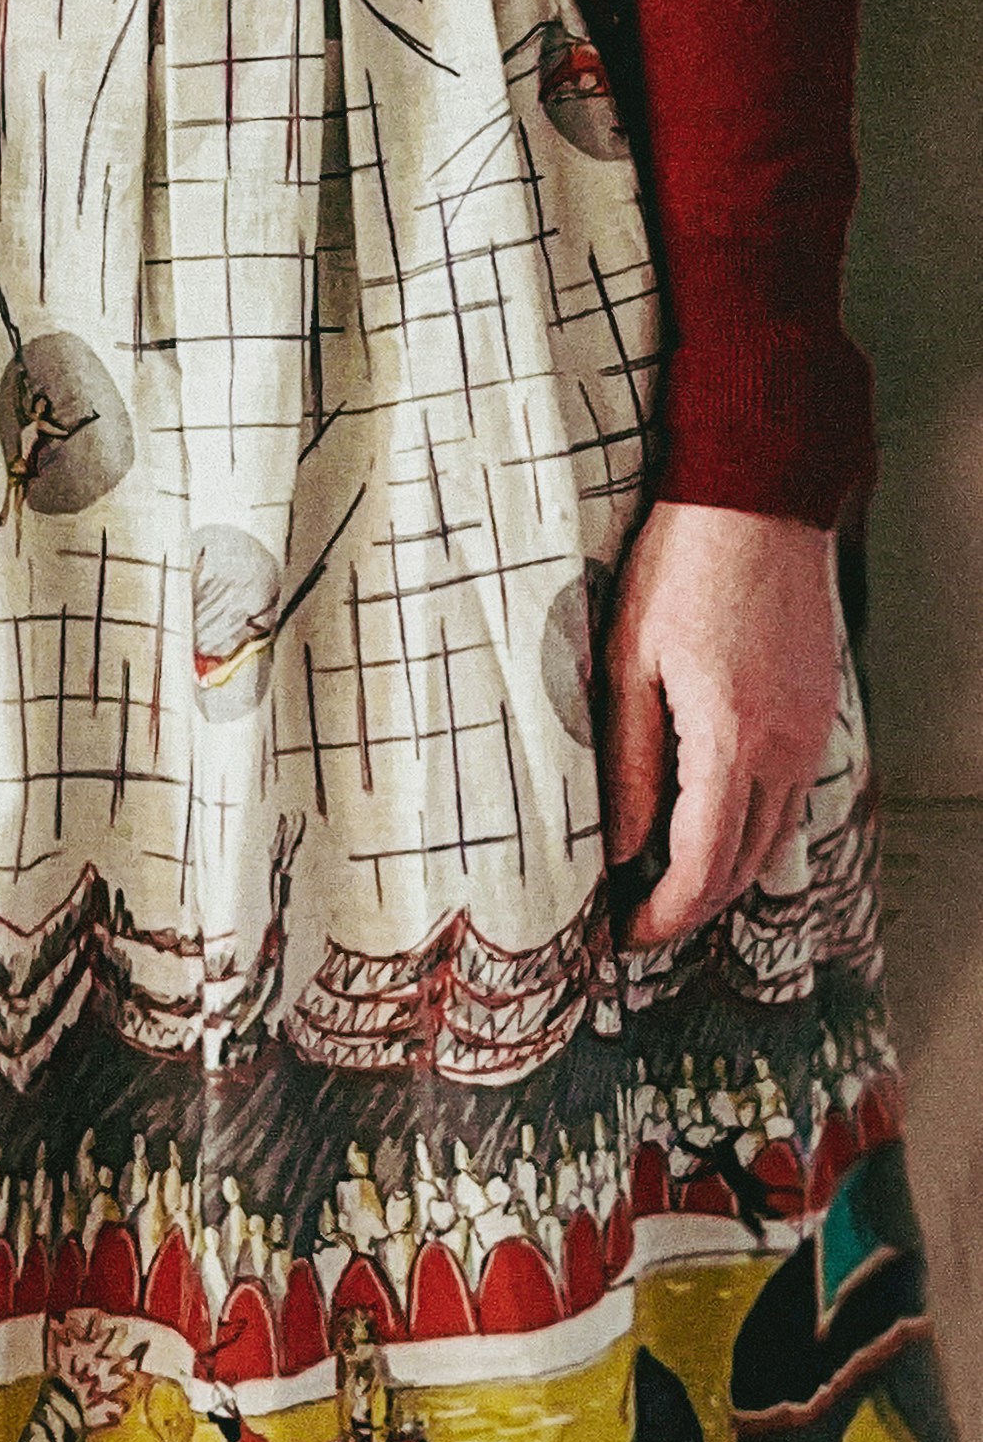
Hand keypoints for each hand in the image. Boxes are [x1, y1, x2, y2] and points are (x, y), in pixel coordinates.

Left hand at [600, 498, 844, 948]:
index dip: (663, 914)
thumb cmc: (678, 568)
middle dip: (691, 909)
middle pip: (744, 867)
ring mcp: (811, 733)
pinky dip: (752, 830)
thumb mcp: (628, 660)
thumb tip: (622, 846)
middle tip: (636, 923)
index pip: (701, 866)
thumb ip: (631, 761)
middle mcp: (785, 750)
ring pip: (775, 840)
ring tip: (664, 887)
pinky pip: (791, 798)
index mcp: (731, 741)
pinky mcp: (818, 713)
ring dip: (724, 875)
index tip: (624, 937)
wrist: (756, 503)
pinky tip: (711, 825)